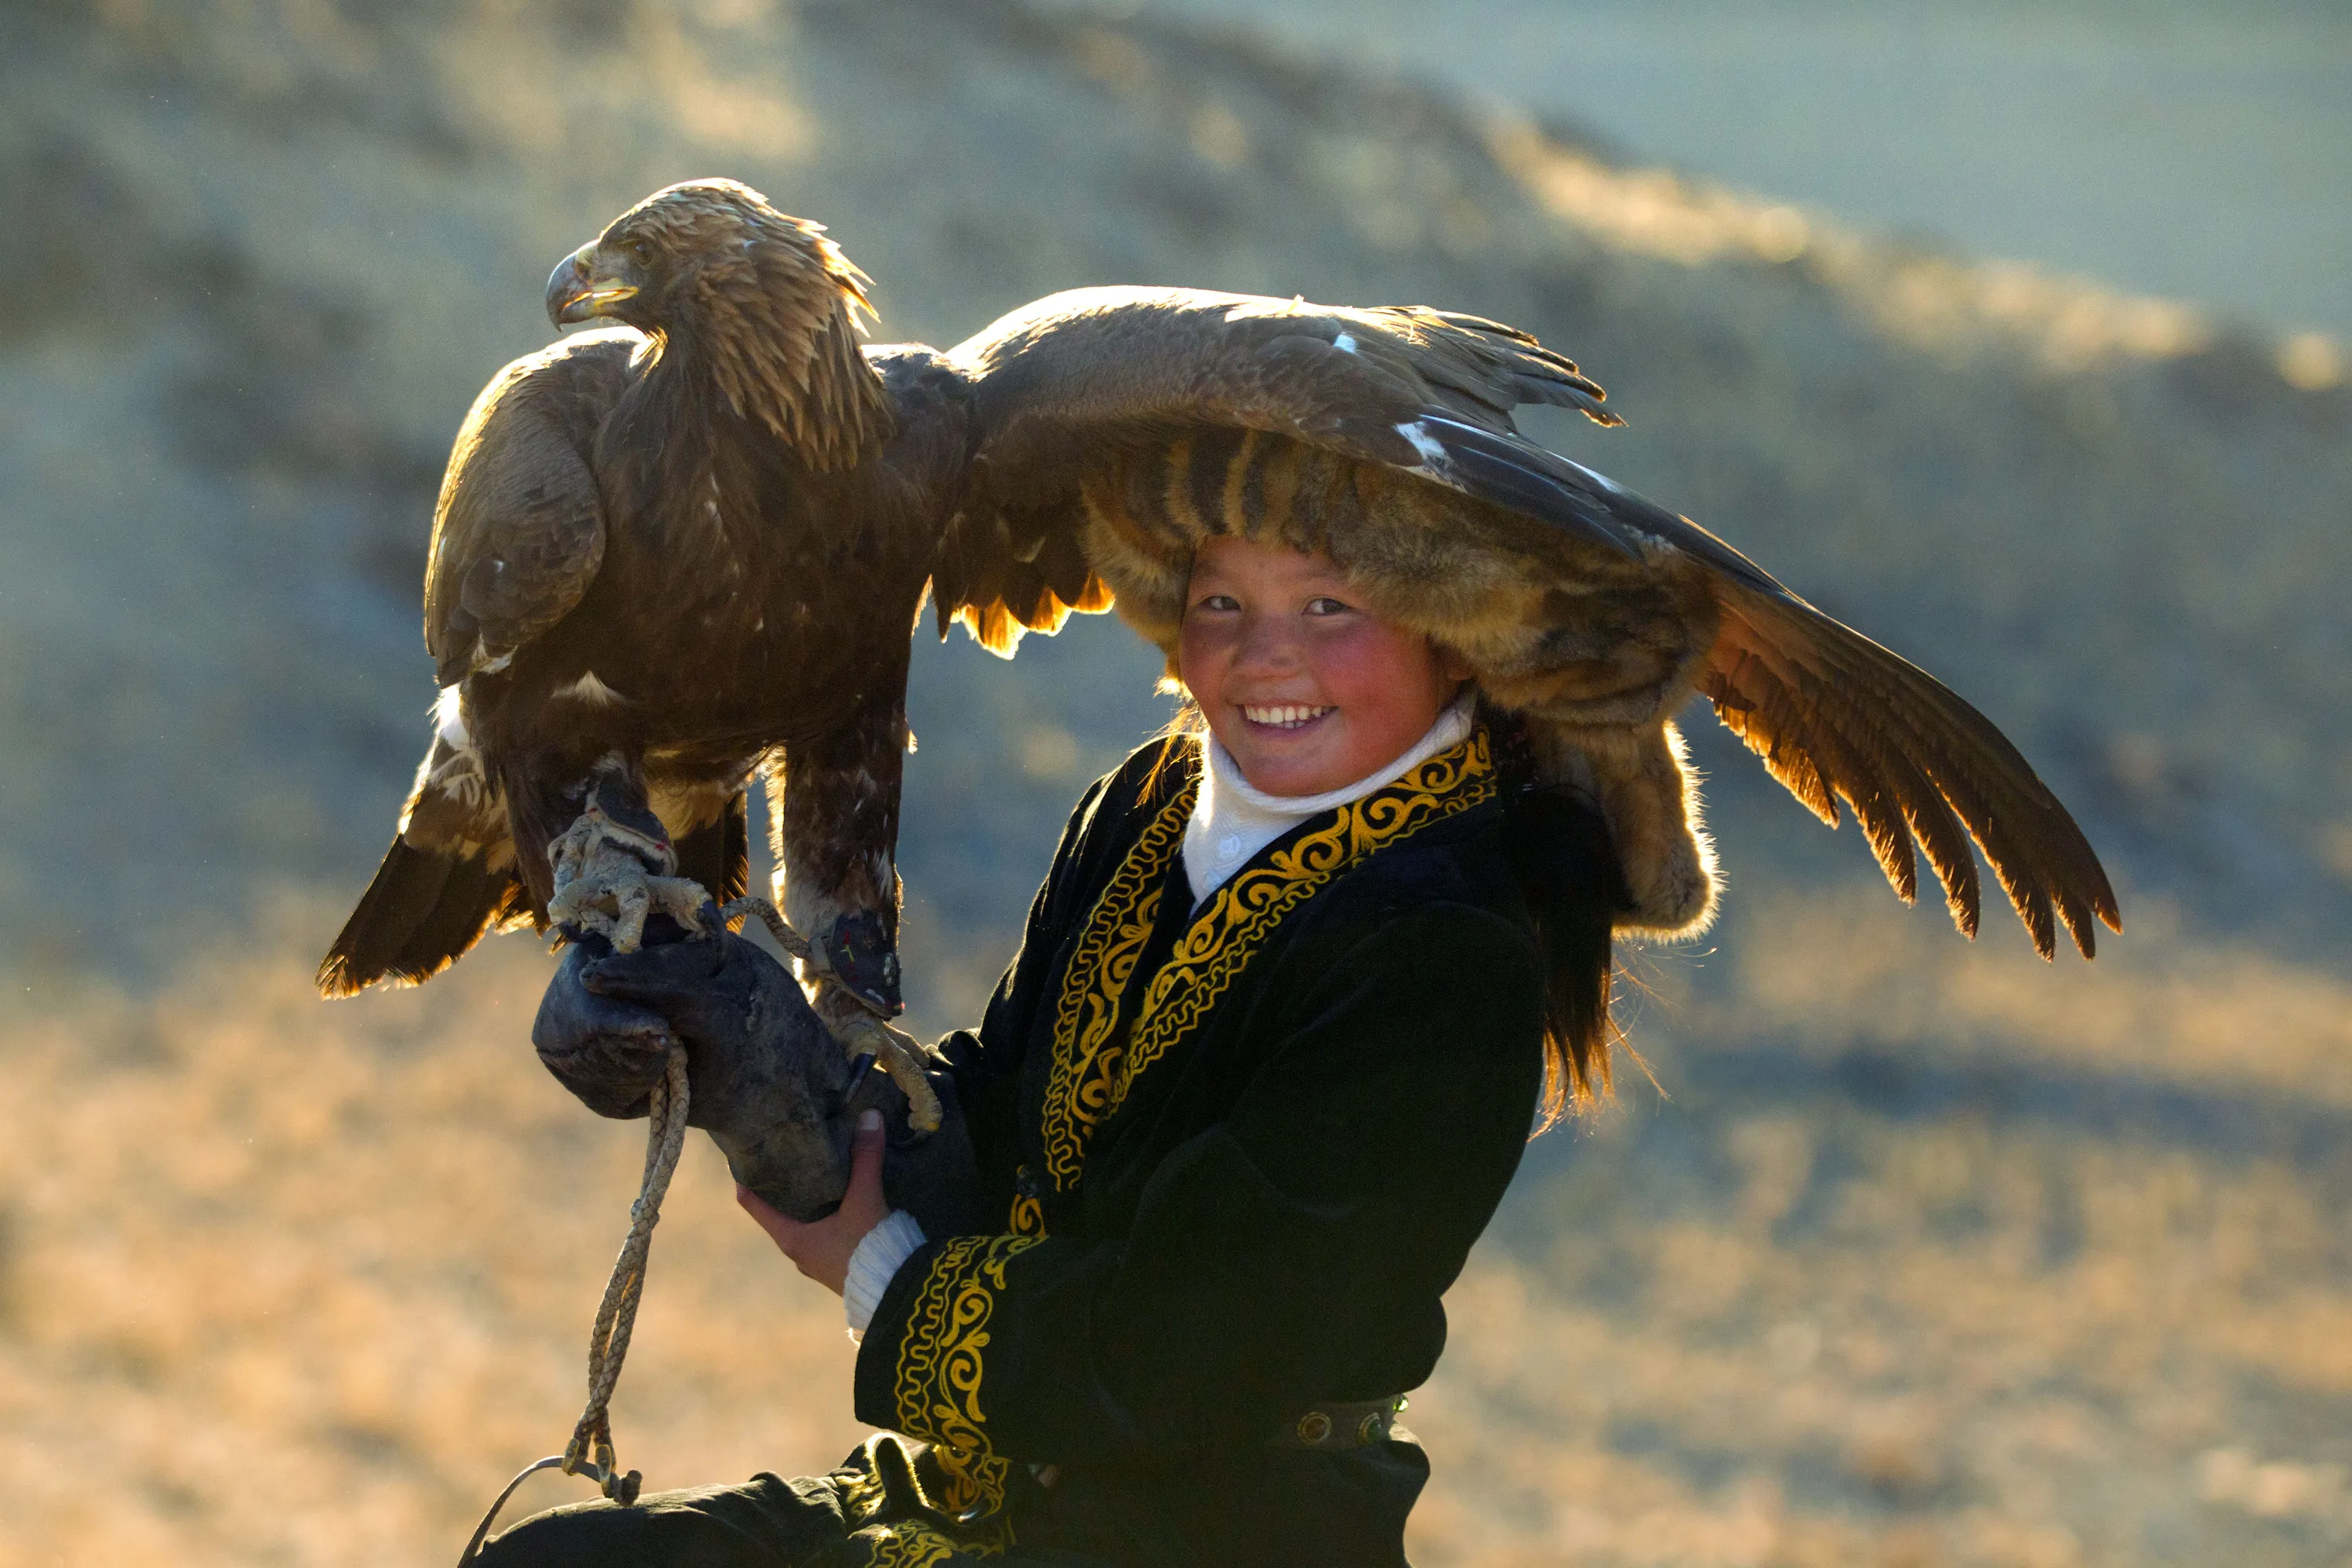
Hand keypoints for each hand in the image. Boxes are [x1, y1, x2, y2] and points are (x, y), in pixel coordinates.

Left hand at [736, 1107, 888, 1295]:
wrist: (895, 1291)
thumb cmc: (866, 1247)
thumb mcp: (864, 1199)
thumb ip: (865, 1158)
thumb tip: (868, 1116)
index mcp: (792, 1238)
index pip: (755, 1207)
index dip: (746, 1182)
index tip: (740, 1160)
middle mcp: (798, 1253)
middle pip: (779, 1215)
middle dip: (781, 1189)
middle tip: (784, 1157)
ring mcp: (817, 1263)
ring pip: (802, 1227)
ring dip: (804, 1205)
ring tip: (813, 1175)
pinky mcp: (837, 1267)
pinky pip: (821, 1236)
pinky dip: (823, 1217)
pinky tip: (839, 1203)